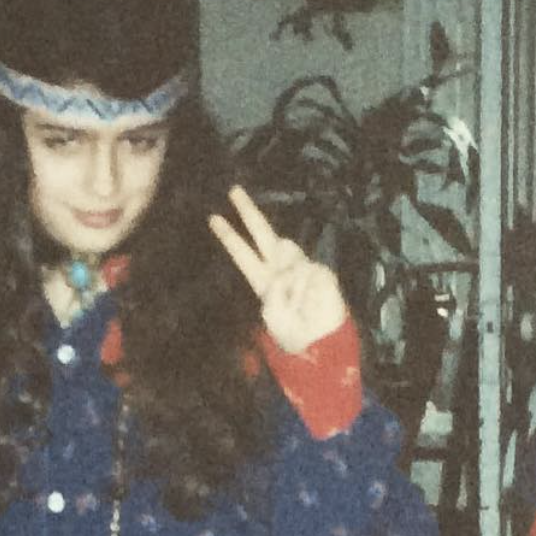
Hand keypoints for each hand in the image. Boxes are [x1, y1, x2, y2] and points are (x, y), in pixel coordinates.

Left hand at [209, 185, 347, 355]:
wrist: (321, 345)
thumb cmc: (294, 333)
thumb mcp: (272, 314)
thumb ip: (273, 290)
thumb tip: (288, 272)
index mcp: (263, 279)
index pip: (243, 254)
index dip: (230, 236)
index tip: (214, 218)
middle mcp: (280, 268)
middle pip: (263, 234)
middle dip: (249, 213)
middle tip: (233, 190)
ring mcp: (301, 266)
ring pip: (285, 255)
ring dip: (287, 284)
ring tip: (295, 307)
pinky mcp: (320, 271)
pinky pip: (303, 275)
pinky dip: (301, 293)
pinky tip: (307, 305)